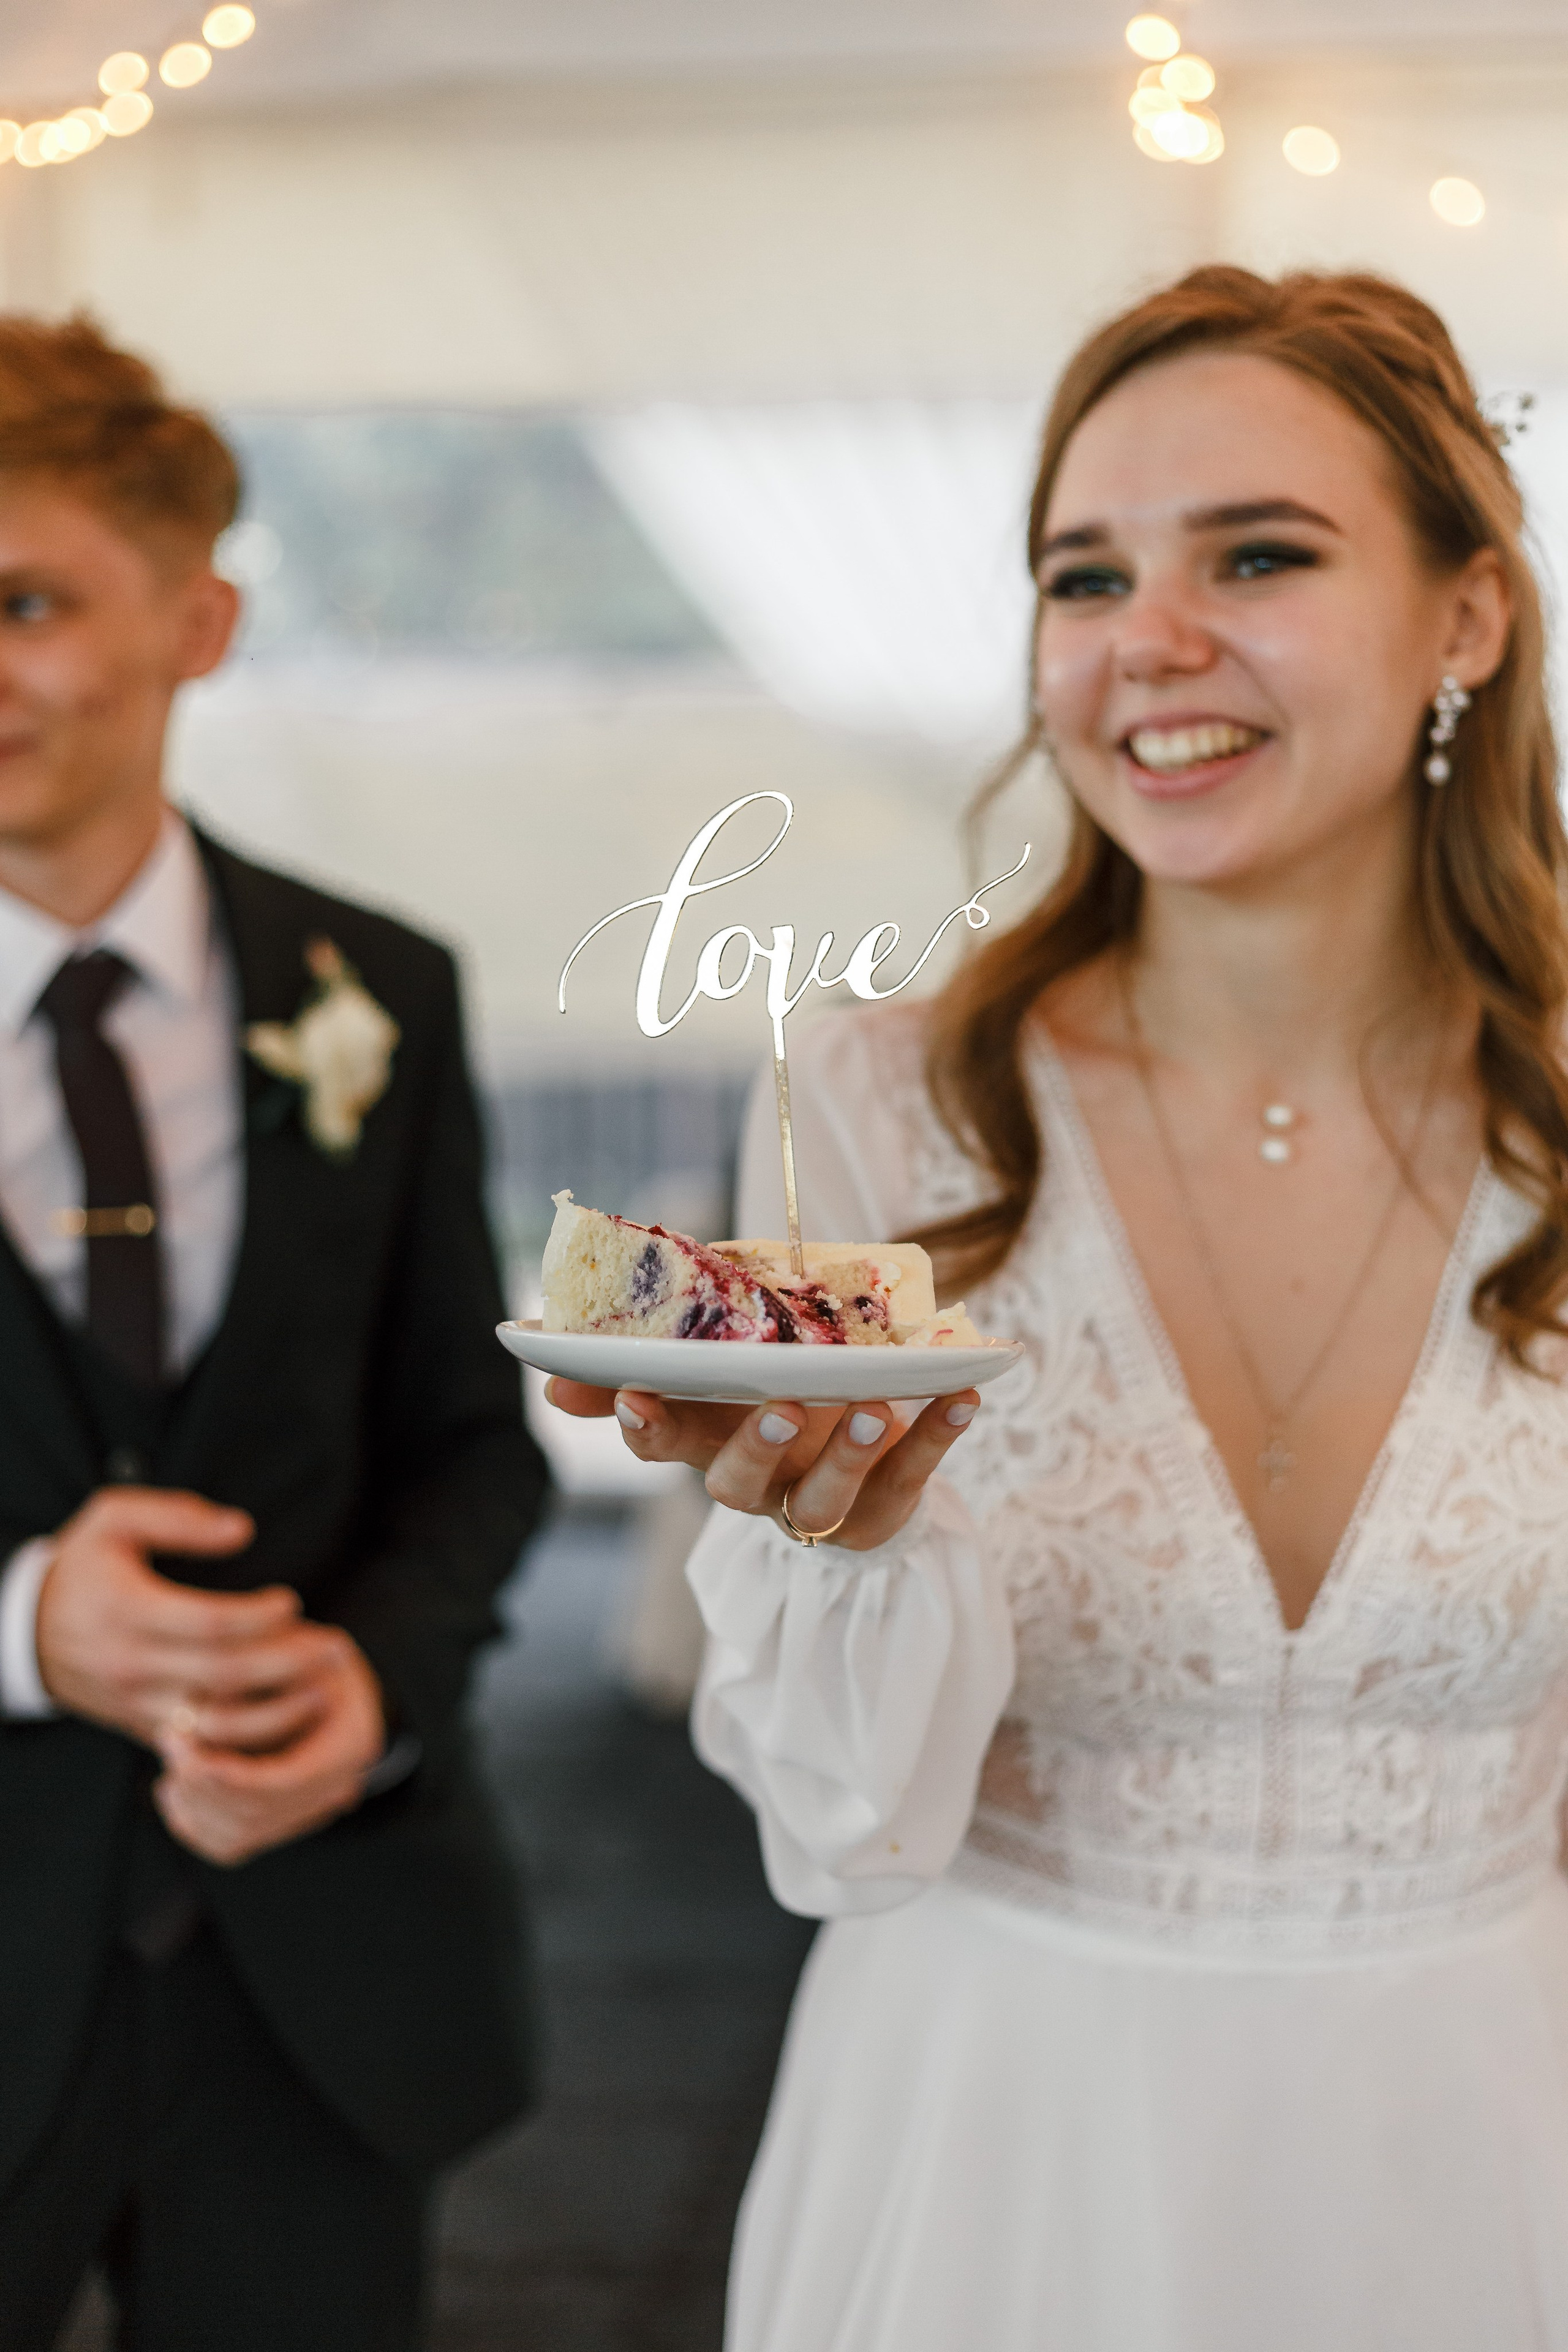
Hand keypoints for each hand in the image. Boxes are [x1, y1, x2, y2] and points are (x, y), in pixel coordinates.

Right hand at [35, 1487, 332, 1749]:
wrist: (26, 1631)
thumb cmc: (82, 1567)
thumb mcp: (113, 1518)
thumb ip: (177, 1516)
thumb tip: (240, 1530)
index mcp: (128, 1612)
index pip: (207, 1624)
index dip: (257, 1617)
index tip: (293, 1602)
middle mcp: (133, 1666)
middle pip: (224, 1675)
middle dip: (287, 1664)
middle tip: (336, 1648)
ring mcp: (138, 1704)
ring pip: (217, 1722)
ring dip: (278, 1710)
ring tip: (324, 1688)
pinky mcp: (144, 1727)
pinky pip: (203, 1744)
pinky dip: (248, 1739)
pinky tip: (289, 1719)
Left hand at [153, 1631, 386, 1866]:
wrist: (328, 1669)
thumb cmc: (309, 1649)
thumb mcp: (293, 1645)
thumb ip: (260, 1676)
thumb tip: (210, 1705)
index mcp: (350, 1746)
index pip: (279, 1783)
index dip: (224, 1772)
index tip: (177, 1736)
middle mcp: (338, 1787)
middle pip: (255, 1816)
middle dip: (200, 1785)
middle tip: (165, 1737)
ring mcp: (309, 1810)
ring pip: (238, 1838)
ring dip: (193, 1804)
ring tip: (170, 1759)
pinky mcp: (279, 1820)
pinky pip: (229, 1845)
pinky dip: (194, 1824)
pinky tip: (171, 1788)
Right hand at [546, 1378, 979, 1550]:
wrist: (863, 1441)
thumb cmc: (778, 1382)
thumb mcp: (718, 1360)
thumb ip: (655, 1345)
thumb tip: (541, 1354)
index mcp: (708, 1438)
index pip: (659, 1441)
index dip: (643, 1424)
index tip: (635, 1395)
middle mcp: (758, 1482)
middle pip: (737, 1486)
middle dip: (754, 1447)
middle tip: (778, 1408)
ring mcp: (819, 1505)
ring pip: (822, 1498)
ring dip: (845, 1451)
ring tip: (870, 1410)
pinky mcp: (883, 1513)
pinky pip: (912, 1482)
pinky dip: (938, 1439)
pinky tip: (963, 1396)